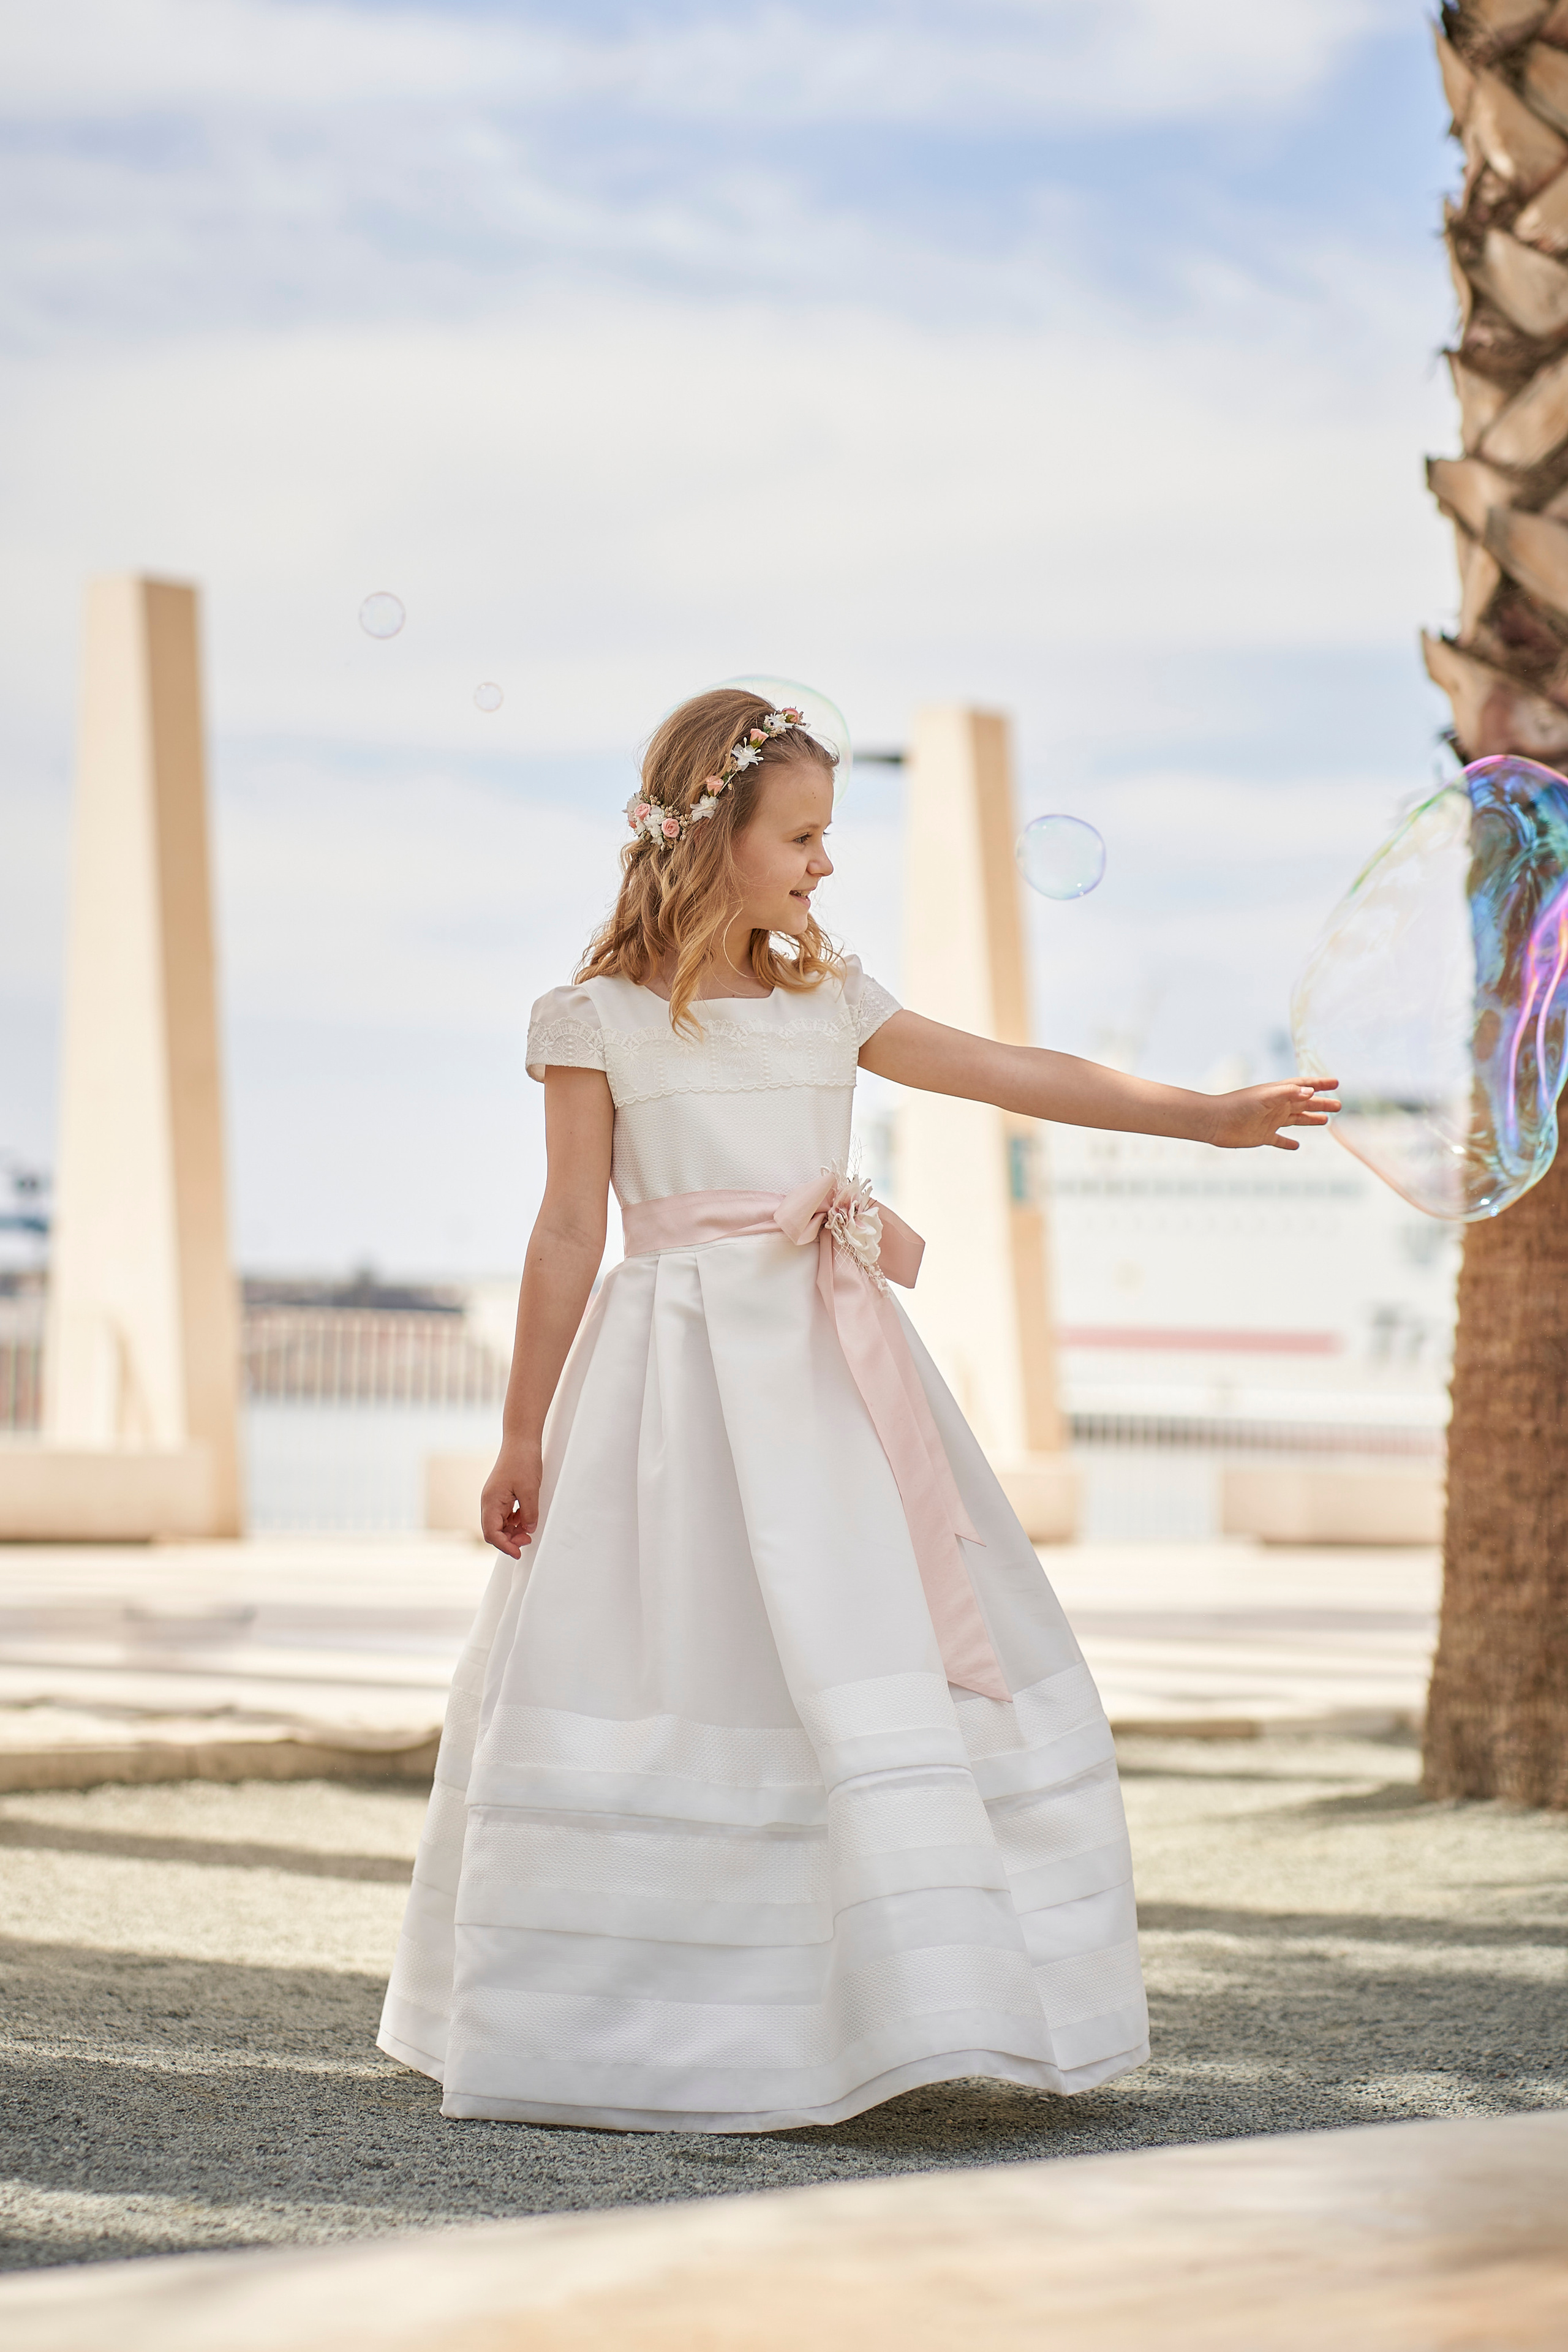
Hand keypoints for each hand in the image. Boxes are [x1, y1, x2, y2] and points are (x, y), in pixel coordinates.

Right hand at [481, 1443, 541, 1555]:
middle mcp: (489, 1502)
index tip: (518, 1553)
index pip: (492, 1533)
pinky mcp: (501, 1495)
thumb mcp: (529, 1490)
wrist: (520, 1440)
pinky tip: (526, 1519)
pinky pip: (505, 1515)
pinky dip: (515, 1521)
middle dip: (509, 1540)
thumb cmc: (522, 1460)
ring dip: (512, 1531)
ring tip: (529, 1530)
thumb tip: (529, 1529)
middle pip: (494, 1531)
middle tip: (527, 1540)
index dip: (505, 1546)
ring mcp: (494, 1499)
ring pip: (499, 1524)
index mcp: (491, 1501)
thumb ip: (529, 1513)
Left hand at [1207, 1077, 1339, 1151]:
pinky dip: (1288, 1143)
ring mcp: (1270, 1121)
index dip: (1320, 1084)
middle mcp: (1276, 1106)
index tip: (1336, 1083)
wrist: (1215, 1121)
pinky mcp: (1262, 1136)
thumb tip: (1310, 1092)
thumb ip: (1287, 1093)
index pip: (1303, 1086)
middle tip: (1338, 1106)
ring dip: (1310, 1120)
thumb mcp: (1265, 1097)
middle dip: (1321, 1104)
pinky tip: (1296, 1147)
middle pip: (1304, 1104)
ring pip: (1296, 1120)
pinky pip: (1279, 1139)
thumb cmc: (1238, 1105)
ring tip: (1326, 1121)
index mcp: (1278, 1093)